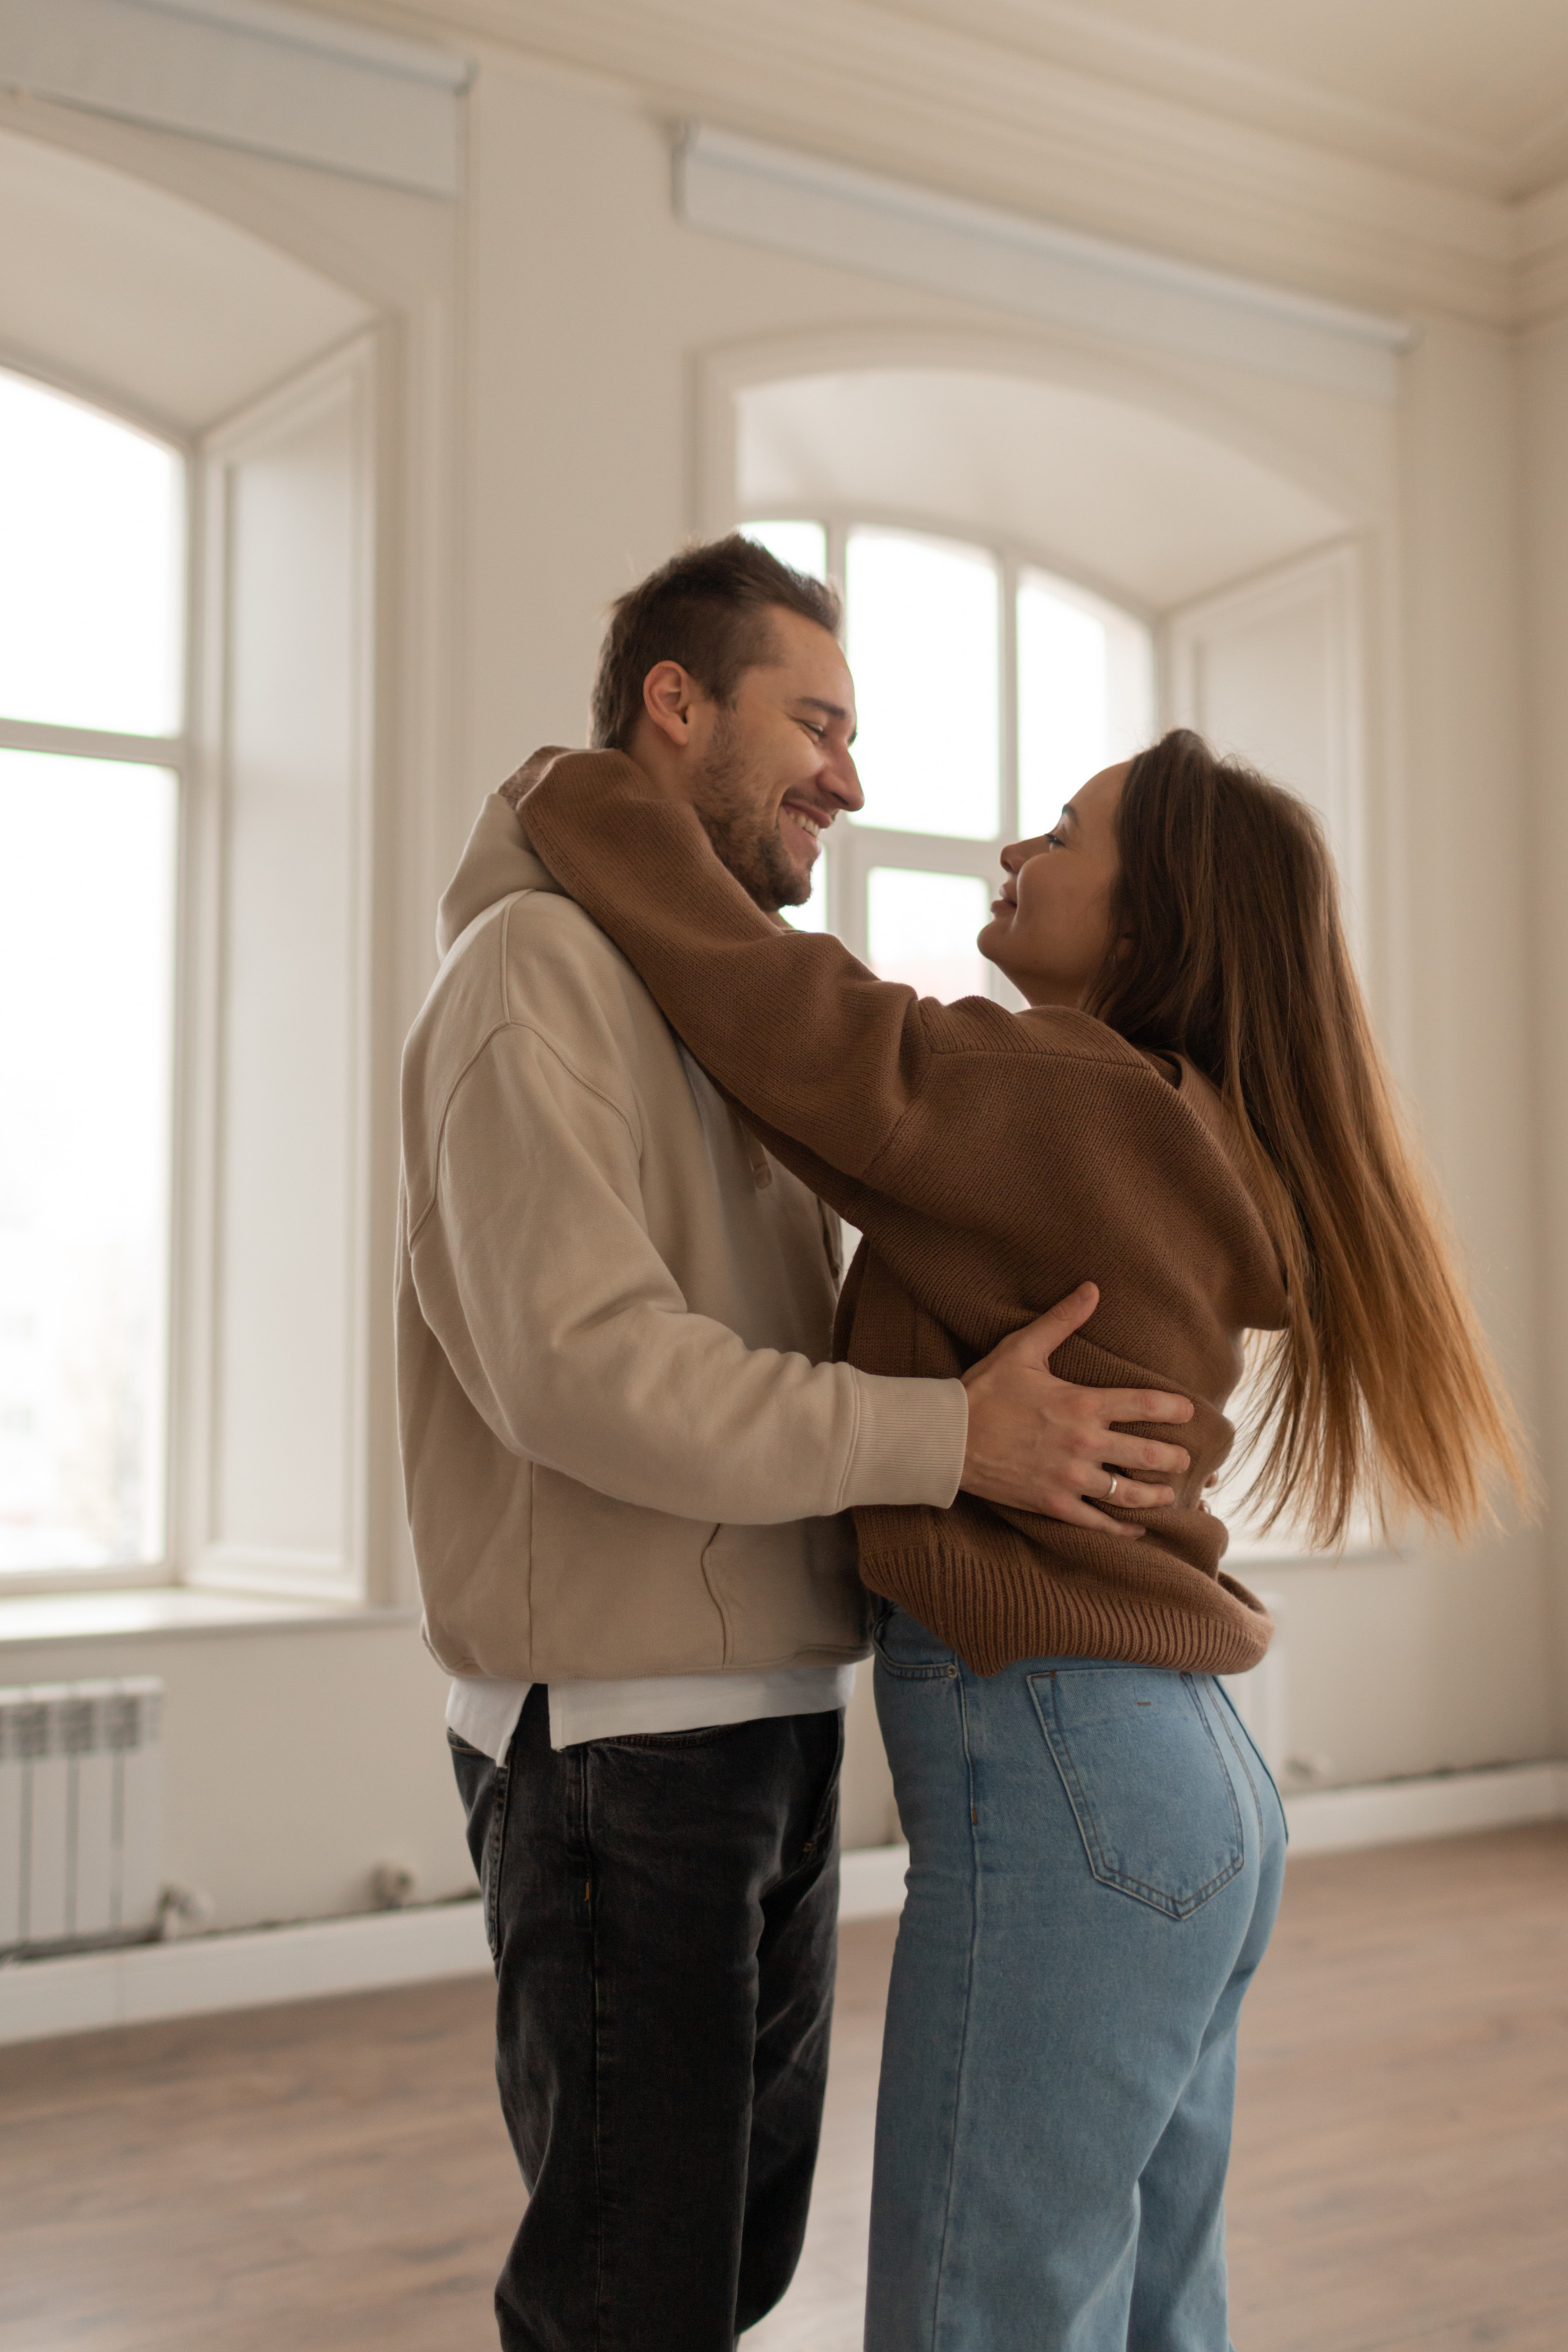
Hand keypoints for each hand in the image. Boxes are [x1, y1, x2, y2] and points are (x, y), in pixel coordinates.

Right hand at [958, 1284, 1193, 1538]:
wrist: (947, 1438)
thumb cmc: (984, 1391)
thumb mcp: (1021, 1349)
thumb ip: (1061, 1321)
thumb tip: (1091, 1289)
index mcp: (1081, 1404)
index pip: (1144, 1404)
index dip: (1174, 1409)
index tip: (1189, 1412)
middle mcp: (1084, 1444)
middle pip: (1147, 1455)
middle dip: (1174, 1458)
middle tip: (1187, 1459)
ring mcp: (1069, 1477)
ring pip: (1128, 1494)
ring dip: (1155, 1495)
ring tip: (1170, 1493)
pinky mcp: (1053, 1504)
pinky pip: (1096, 1522)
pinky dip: (1120, 1529)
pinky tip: (1136, 1529)